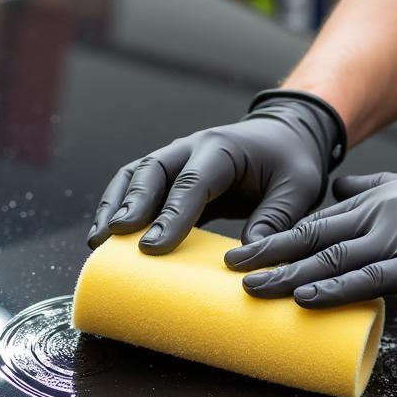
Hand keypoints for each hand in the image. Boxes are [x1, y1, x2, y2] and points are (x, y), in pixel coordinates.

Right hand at [87, 89, 345, 254]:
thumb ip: (275, 218)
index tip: (153, 247)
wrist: (283, 138)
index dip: (171, 214)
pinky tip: (105, 237)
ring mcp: (175, 160)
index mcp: (222, 148)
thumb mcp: (298, 188)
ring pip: (134, 176)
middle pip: (151, 172)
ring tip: (97, 241)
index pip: (192, 182)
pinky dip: (118, 207)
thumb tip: (246, 257)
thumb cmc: (291, 163)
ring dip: (114, 206)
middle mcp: (191, 149)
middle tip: (114, 238)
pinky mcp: (169, 177)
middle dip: (130, 205)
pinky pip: (136, 188)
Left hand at [224, 171, 396, 307]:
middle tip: (231, 265)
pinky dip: (332, 289)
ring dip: (286, 274)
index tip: (245, 247)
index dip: (277, 234)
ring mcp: (396, 239)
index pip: (314, 217)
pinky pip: (365, 279)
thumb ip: (370, 189)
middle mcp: (378, 214)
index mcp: (375, 198)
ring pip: (329, 257)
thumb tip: (337, 188)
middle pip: (310, 234)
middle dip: (266, 251)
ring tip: (252, 287)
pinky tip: (305, 298)